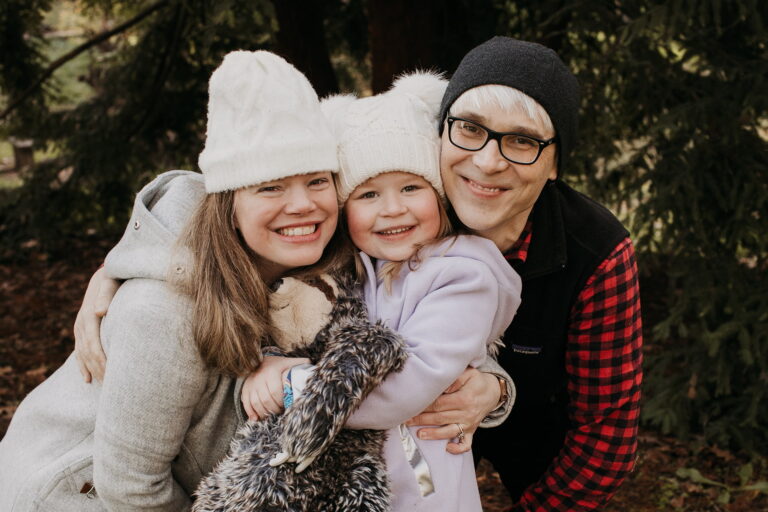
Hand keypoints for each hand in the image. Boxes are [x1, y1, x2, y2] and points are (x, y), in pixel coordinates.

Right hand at [73, 266, 119, 382]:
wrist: (106, 272)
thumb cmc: (114, 278)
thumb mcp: (111, 282)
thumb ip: (107, 295)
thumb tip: (100, 312)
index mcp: (89, 316)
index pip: (93, 345)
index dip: (102, 362)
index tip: (112, 376)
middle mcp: (81, 323)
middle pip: (88, 354)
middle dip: (100, 371)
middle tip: (112, 389)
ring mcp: (80, 327)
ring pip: (82, 354)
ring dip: (92, 371)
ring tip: (103, 387)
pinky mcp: (82, 329)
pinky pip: (80, 350)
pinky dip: (83, 366)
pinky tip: (88, 379)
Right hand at [241, 356, 309, 420]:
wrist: (257, 359)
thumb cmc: (277, 364)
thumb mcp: (288, 361)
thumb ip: (300, 363)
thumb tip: (315, 368)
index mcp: (271, 372)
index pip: (275, 391)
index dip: (280, 402)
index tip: (285, 407)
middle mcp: (259, 378)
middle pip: (266, 399)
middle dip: (273, 409)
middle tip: (279, 412)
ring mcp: (251, 384)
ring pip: (256, 403)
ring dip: (263, 413)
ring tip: (270, 416)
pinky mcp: (245, 389)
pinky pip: (246, 403)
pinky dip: (250, 412)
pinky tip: (256, 419)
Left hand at [406, 367, 500, 453]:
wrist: (493, 392)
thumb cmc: (476, 381)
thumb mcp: (469, 373)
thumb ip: (455, 378)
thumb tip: (444, 386)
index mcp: (464, 398)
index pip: (440, 403)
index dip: (426, 405)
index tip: (413, 406)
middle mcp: (466, 413)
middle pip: (441, 417)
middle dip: (422, 419)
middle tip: (407, 420)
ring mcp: (469, 424)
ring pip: (450, 431)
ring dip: (434, 434)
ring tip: (420, 435)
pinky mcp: (471, 431)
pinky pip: (466, 444)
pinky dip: (458, 449)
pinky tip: (447, 449)